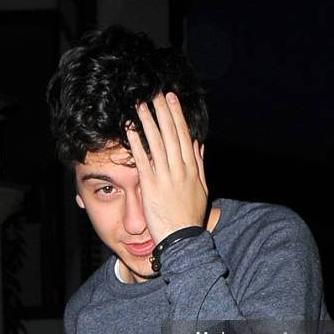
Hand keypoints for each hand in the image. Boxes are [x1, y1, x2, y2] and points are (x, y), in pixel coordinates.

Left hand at [126, 92, 207, 244]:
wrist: (183, 239)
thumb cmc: (190, 217)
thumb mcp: (202, 189)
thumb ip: (200, 164)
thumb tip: (199, 142)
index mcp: (192, 168)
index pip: (184, 135)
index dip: (177, 116)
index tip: (171, 100)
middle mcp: (180, 169)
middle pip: (171, 134)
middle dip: (163, 112)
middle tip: (156, 93)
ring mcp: (165, 177)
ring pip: (157, 143)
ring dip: (149, 122)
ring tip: (141, 105)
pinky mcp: (151, 186)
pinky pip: (142, 160)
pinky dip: (136, 143)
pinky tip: (131, 129)